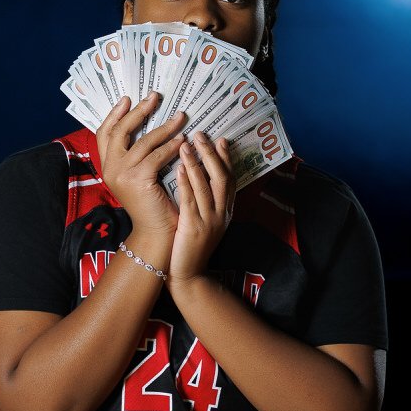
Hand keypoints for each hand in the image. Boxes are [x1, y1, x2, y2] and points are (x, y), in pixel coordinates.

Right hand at [94, 93, 185, 258]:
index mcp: (108, 166)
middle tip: (155, 97)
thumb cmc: (153, 203)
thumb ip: (138, 155)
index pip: (104, 133)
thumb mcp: (139, 175)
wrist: (156, 233)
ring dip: (164, 127)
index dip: (115, 114)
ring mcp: (121, 174)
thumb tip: (152, 125)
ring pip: (143, 142)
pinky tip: (183, 140)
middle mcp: (110, 168)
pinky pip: (156, 156)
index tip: (128, 99)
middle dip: (138, 112)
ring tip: (181, 117)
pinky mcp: (137, 180)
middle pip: (119, 131)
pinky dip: (171, 146)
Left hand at [168, 134, 234, 286]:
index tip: (220, 139)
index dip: (226, 159)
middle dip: (212, 154)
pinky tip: (180, 168)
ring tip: (187, 143)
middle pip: (222, 178)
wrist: (188, 276)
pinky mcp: (194, 228)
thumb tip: (200, 178)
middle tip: (202, 134)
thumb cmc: (191, 247)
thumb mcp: (205, 223)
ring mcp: (209, 221)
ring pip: (207, 186)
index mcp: (226, 212)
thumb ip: (206, 203)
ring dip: (197, 162)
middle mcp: (222, 214)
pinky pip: (191, 201)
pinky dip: (187, 182)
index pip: (230, 179)